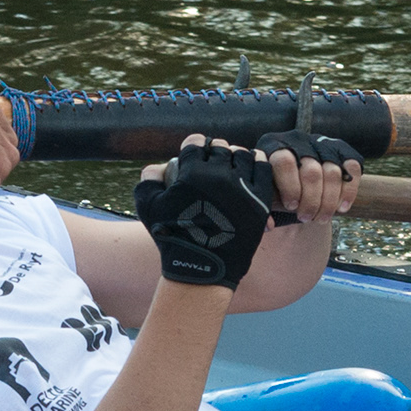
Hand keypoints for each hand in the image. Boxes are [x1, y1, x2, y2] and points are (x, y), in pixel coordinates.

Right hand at [134, 135, 277, 288]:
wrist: (202, 267)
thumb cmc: (172, 237)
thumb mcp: (147, 207)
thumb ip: (148, 179)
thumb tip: (157, 166)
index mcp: (192, 172)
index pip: (196, 143)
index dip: (194, 146)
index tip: (195, 153)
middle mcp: (218, 174)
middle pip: (220, 147)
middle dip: (214, 151)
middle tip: (212, 162)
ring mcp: (241, 186)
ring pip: (243, 155)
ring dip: (235, 156)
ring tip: (232, 164)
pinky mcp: (259, 199)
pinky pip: (263, 169)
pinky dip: (258, 162)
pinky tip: (252, 165)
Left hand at [254, 129, 361, 223]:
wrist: (294, 177)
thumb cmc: (274, 188)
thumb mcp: (263, 191)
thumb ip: (262, 203)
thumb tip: (268, 226)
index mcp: (274, 146)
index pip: (285, 162)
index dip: (290, 186)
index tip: (292, 206)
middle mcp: (299, 141)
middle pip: (311, 171)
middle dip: (311, 200)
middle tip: (306, 218)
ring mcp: (322, 144)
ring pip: (332, 172)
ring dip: (329, 201)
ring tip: (322, 218)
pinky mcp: (342, 150)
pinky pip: (352, 168)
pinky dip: (349, 191)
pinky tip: (342, 208)